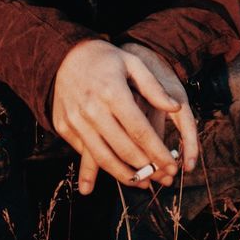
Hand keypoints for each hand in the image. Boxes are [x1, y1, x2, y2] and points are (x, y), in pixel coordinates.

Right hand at [52, 39, 183, 194]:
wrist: (63, 56)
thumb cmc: (105, 59)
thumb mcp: (132, 63)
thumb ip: (153, 87)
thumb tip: (175, 107)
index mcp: (112, 92)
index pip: (140, 131)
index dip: (158, 152)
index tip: (172, 165)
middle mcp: (92, 109)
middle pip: (124, 148)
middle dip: (147, 167)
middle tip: (163, 178)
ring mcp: (75, 120)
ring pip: (103, 158)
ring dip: (126, 175)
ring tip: (144, 182)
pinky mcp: (64, 127)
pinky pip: (86, 152)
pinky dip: (103, 166)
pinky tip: (120, 170)